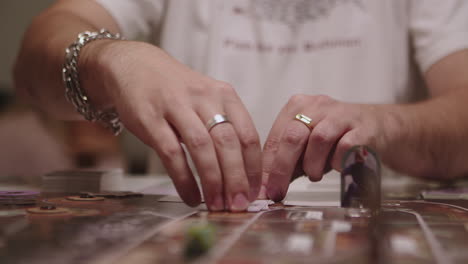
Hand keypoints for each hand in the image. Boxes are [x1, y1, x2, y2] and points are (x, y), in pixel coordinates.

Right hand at [81, 41, 261, 210]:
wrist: (134, 65)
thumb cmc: (176, 89)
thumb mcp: (207, 98)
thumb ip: (224, 127)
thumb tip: (241, 171)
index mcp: (224, 94)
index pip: (248, 134)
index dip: (253, 167)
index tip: (254, 191)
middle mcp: (204, 98)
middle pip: (228, 143)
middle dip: (236, 179)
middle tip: (239, 204)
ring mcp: (176, 106)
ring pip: (202, 148)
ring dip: (212, 181)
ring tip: (217, 205)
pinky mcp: (150, 118)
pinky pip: (172, 153)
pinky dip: (184, 179)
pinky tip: (191, 197)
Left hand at [262, 94, 389, 201]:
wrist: (379, 126)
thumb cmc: (336, 138)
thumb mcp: (307, 147)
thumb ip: (288, 164)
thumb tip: (267, 189)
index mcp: (298, 107)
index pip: (276, 137)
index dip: (267, 166)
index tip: (263, 189)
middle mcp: (318, 106)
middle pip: (293, 136)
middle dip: (282, 169)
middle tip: (278, 191)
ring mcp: (341, 114)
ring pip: (318, 139)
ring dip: (313, 164)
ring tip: (314, 175)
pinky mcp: (363, 128)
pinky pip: (345, 147)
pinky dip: (337, 162)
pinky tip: (338, 167)